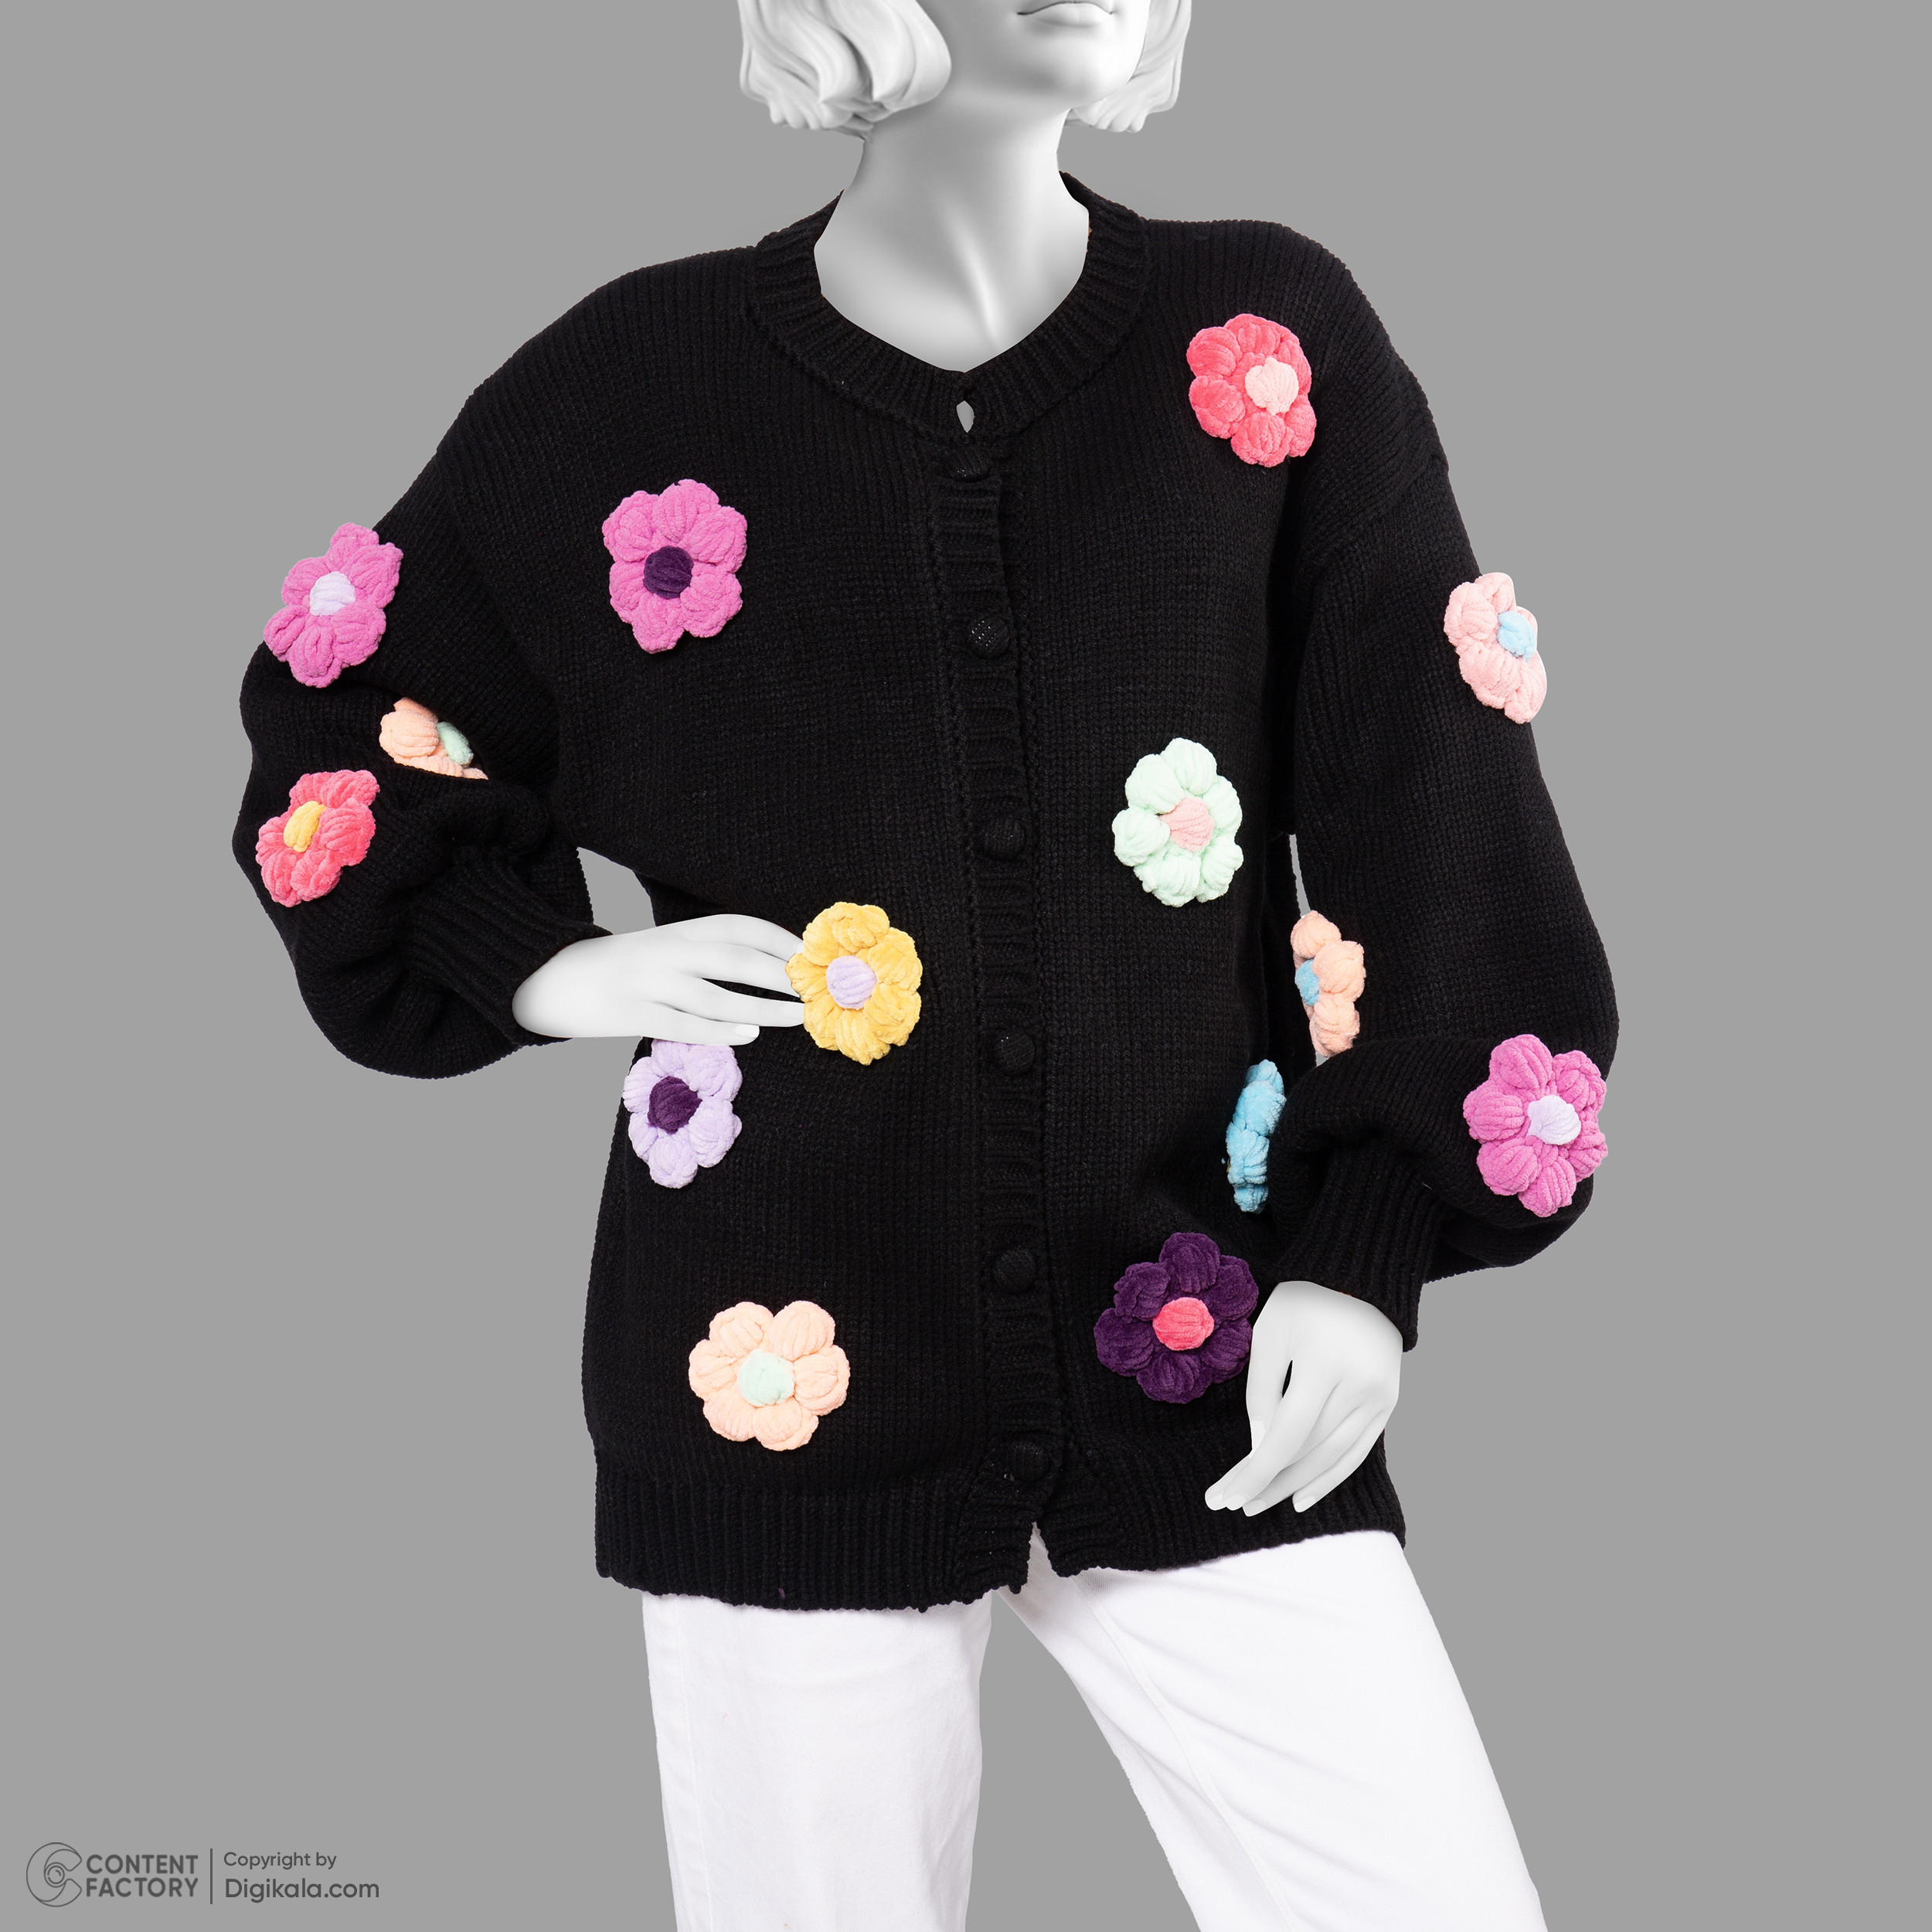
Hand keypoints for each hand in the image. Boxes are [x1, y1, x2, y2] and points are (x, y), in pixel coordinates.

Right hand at [510, 916, 805, 1044]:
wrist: (548, 976)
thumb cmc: (620, 969)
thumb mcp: (662, 948)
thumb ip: (703, 954)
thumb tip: (765, 969)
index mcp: (676, 931)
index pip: (736, 926)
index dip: (775, 937)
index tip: (809, 953)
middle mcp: (665, 951)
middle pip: (732, 957)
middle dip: (778, 972)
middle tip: (814, 987)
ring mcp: (647, 983)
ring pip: (713, 995)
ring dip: (761, 1007)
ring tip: (795, 1016)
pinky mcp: (631, 1014)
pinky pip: (683, 1024)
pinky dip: (720, 1030)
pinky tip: (749, 1035)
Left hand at [1203, 1280, 1400, 1517]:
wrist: (1362, 1277)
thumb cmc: (1306, 1300)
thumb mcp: (1271, 1333)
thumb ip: (1262, 1391)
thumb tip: (1259, 1448)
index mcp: (1325, 1361)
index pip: (1288, 1433)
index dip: (1256, 1470)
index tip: (1226, 1494)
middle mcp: (1360, 1384)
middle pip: (1310, 1450)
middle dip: (1269, 1482)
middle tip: (1234, 1503)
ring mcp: (1380, 1396)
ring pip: (1333, 1457)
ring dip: (1295, 1486)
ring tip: (1260, 1503)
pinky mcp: (1388, 1403)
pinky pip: (1357, 1451)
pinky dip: (1330, 1477)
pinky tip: (1303, 1497)